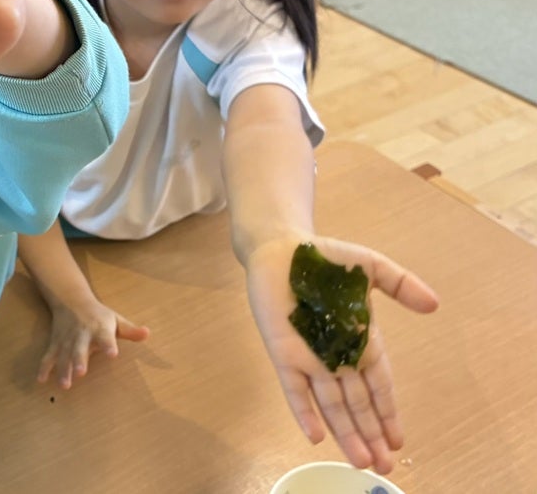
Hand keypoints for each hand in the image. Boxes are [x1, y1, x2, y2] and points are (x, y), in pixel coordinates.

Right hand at [38, 295, 149, 388]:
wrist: (71, 299)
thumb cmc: (98, 314)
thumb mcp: (115, 319)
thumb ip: (130, 330)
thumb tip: (147, 333)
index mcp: (99, 328)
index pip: (106, 337)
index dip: (108, 345)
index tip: (112, 354)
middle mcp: (82, 334)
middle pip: (80, 348)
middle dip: (79, 360)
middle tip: (81, 373)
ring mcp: (66, 340)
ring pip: (63, 355)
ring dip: (63, 369)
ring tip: (65, 385)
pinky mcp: (55, 344)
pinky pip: (48, 356)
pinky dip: (44, 368)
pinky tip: (41, 380)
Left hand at [245, 235, 438, 473]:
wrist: (280, 248)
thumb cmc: (325, 258)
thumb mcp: (369, 267)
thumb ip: (400, 285)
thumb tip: (434, 305)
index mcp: (360, 339)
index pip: (379, 384)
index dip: (388, 412)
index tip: (398, 440)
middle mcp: (336, 356)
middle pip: (358, 403)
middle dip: (371, 434)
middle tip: (384, 467)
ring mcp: (309, 357)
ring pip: (331, 404)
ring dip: (346, 433)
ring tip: (361, 462)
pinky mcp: (284, 353)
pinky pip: (295, 388)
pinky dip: (305, 412)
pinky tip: (316, 436)